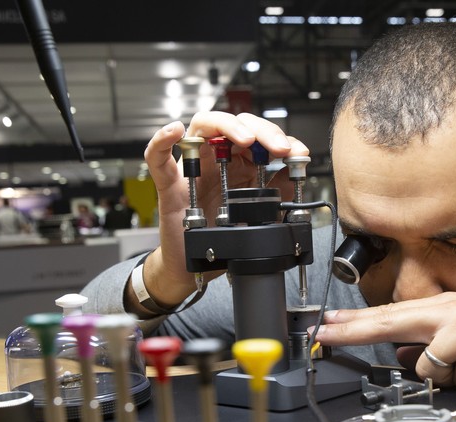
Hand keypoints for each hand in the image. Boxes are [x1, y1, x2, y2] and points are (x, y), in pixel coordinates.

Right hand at [135, 112, 309, 310]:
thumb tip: (294, 174)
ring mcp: (191, 166)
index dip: (280, 139)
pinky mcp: (169, 184)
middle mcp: (215, 157)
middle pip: (236, 124)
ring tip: (246, 139)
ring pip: (202, 126)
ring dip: (227, 126)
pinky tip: (176, 131)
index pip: (258, 135)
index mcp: (237, 162)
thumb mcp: (256, 212)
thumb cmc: (218, 235)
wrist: (193, 263)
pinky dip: (163, 140)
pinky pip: (157, 157)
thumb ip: (276, 191)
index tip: (299, 153)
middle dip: (262, 131)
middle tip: (281, 148)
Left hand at [311, 293, 455, 389]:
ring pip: (425, 366)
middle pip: (389, 321)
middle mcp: (450, 311)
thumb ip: (431, 346)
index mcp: (444, 307)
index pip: (390, 314)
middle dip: (354, 330)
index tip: (326, 324)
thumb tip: (403, 357)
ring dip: (446, 377)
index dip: (354, 321)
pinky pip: (453, 380)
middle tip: (324, 333)